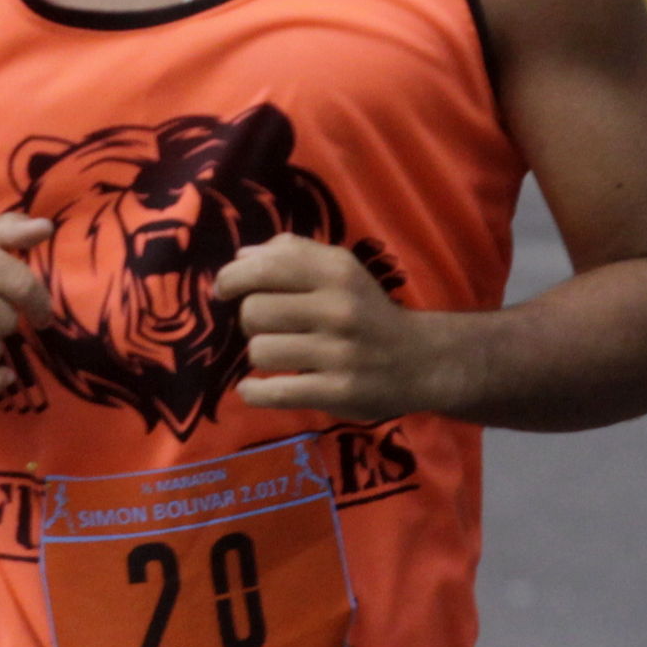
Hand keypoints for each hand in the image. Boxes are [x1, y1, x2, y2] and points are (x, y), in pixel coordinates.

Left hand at [217, 235, 443, 421]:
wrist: (421, 360)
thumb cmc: (365, 310)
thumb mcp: (340, 269)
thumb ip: (292, 254)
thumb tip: (241, 256)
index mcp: (336, 271)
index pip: (263, 268)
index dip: (231, 279)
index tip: (225, 291)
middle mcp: (339, 308)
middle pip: (253, 312)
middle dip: (250, 321)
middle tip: (268, 328)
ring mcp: (340, 352)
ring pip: (259, 351)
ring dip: (259, 355)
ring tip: (278, 355)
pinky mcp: (339, 391)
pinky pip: (274, 392)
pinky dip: (254, 392)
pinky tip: (253, 388)